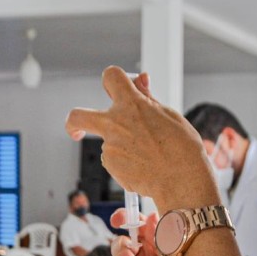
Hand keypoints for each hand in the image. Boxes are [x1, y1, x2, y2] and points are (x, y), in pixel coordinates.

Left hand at [66, 66, 219, 210]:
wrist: (182, 179)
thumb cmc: (182, 148)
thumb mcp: (169, 115)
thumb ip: (148, 98)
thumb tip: (139, 80)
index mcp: (132, 104)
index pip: (111, 76)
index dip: (112, 80)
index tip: (113, 90)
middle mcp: (115, 123)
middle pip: (77, 116)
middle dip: (74, 123)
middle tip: (79, 130)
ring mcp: (110, 146)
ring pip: (108, 143)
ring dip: (122, 148)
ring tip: (148, 157)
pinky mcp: (111, 165)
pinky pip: (114, 160)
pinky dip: (126, 163)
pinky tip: (145, 167)